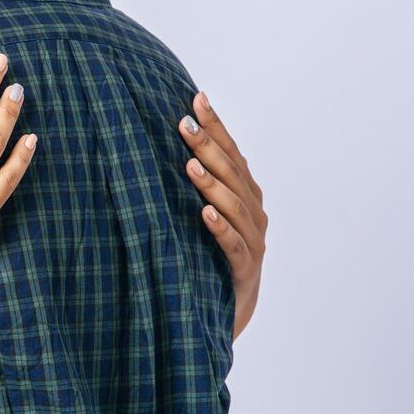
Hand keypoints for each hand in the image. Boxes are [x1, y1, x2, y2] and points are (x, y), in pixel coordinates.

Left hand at [178, 92, 267, 338]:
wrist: (221, 315)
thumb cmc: (204, 259)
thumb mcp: (196, 218)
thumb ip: (189, 186)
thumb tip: (159, 146)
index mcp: (244, 196)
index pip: (232, 153)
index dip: (217, 126)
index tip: (196, 97)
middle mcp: (254, 215)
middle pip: (234, 173)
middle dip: (210, 146)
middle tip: (184, 123)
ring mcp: (253, 243)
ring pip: (236, 207)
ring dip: (213, 184)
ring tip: (189, 164)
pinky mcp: (245, 272)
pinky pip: (234, 247)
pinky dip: (220, 229)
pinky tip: (203, 214)